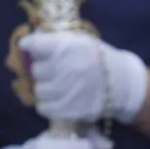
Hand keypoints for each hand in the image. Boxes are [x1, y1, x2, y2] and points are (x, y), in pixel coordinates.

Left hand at [19, 31, 147, 124]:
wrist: (121, 82)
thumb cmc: (97, 58)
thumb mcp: (79, 40)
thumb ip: (54, 39)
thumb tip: (27, 40)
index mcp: (67, 47)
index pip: (34, 44)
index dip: (29, 45)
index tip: (28, 46)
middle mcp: (65, 68)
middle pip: (35, 70)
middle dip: (41, 69)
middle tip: (51, 69)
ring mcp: (67, 90)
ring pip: (38, 90)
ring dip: (44, 87)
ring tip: (55, 84)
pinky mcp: (69, 109)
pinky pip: (44, 107)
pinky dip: (47, 103)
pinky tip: (56, 97)